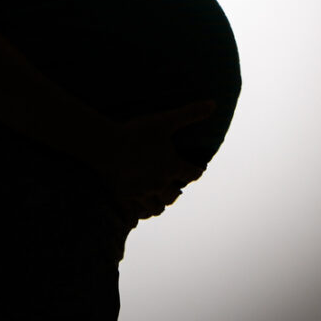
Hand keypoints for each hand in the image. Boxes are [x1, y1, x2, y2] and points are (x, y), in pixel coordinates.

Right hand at [88, 100, 214, 219]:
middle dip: (176, 192)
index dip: (196, 171)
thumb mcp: (165, 120)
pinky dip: (137, 216)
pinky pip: (134, 215)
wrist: (107, 145)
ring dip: (159, 205)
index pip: (192, 173)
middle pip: (174, 195)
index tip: (197, 170)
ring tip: (157, 201)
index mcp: (172, 167)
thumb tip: (214, 104)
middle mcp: (159, 184)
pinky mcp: (124, 198)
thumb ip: (190, 113)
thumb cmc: (137, 132)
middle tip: (175, 188)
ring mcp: (141, 193)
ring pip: (156, 208)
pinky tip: (136, 216)